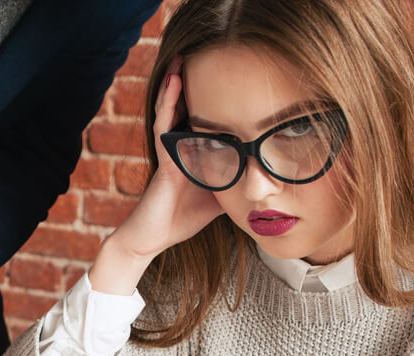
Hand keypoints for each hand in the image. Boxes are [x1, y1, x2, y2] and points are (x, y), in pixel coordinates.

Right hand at [89, 56, 223, 294]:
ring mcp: (169, 152)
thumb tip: (262, 179)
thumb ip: (234, 185)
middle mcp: (179, 149)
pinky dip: (169, 103)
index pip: (202, 121)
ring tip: (182, 59)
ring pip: (172, 111)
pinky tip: (174, 83)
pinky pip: (165, 125)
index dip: (211, 101)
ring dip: (176, 84)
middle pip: (186, 110)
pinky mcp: (163, 159)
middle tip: (201, 57)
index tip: (226, 81)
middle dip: (192, 86)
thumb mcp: (219, 201)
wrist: (152, 239)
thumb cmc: (180, 221)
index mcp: (193, 155)